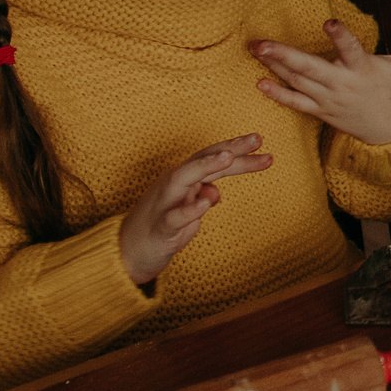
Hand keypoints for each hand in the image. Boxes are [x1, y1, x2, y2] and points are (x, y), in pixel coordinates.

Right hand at [119, 134, 273, 285]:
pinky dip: (190, 209)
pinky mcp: (160, 228)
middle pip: (203, 159)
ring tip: (228, 157)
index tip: (263, 144)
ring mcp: (164, 203)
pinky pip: (174, 217)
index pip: (213, 159)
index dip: (238, 152)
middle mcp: (173, 184)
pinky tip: (206, 202)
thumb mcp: (188, 211)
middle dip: (230, 148)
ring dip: (206, 166)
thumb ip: (203, 197)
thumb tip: (215, 192)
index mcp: (184, 179)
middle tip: (258, 138)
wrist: (127, 252)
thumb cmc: (162, 227)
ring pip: (184, 178)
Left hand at [252, 16, 390, 145]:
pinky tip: (261, 82)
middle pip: (311, 69)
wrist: (389, 130)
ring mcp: (330, 100)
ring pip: (299, 82)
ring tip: (256, 50)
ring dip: (275, 67)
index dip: (340, 36)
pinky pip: (297, 103)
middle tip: (262, 42)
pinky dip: (279, 94)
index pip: (351, 49)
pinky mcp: (322, 111)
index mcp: (363, 68)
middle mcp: (343, 84)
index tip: (329, 21)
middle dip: (285, 55)